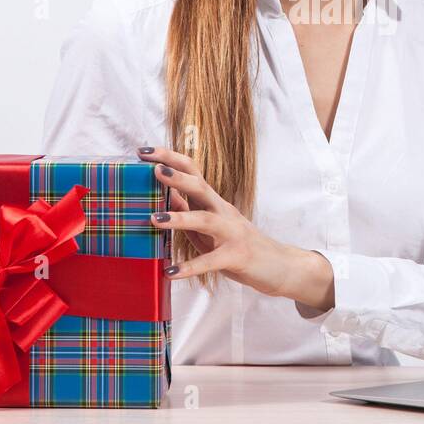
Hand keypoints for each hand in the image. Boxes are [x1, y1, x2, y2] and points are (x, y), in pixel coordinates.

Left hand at [138, 146, 333, 308]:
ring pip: (205, 220)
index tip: (144, 151)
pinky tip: (171, 272)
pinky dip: (190, 266)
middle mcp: (223, 212)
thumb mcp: (211, 226)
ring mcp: (231, 233)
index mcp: (214, 202)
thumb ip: (189, 211)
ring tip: (155, 220)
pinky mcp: (236, 256)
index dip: (170, 159)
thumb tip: (164, 196)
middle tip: (153, 170)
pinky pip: (211, 261)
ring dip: (180, 218)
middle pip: (200, 187)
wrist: (279, 266)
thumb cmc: (239, 245)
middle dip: (177, 177)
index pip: (193, 171)